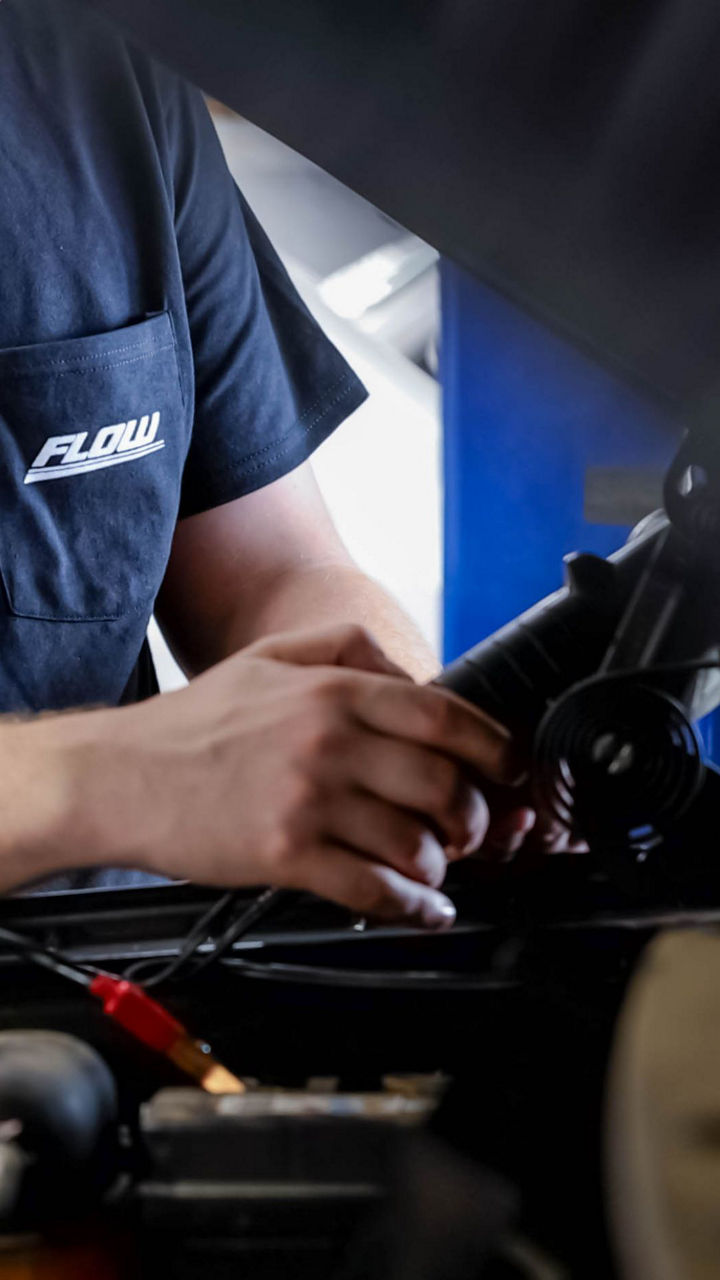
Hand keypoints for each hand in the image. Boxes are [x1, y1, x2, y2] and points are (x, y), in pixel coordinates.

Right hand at [49, 624, 531, 926]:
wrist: (118, 775)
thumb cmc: (197, 722)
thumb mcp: (272, 658)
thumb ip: (349, 650)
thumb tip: (421, 679)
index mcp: (335, 691)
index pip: (449, 718)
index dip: (497, 751)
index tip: (512, 772)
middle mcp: (330, 742)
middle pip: (446, 786)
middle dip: (475, 819)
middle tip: (471, 831)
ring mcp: (309, 801)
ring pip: (417, 845)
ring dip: (441, 866)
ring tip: (433, 868)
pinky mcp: (285, 855)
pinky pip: (374, 890)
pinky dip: (413, 907)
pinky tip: (421, 908)